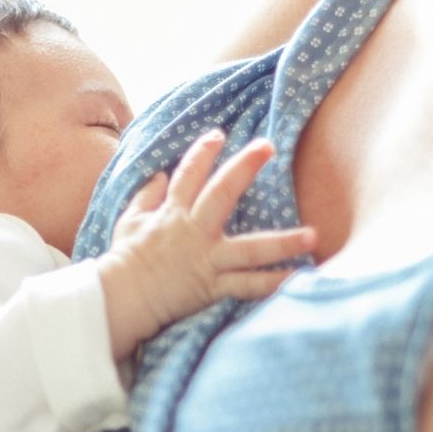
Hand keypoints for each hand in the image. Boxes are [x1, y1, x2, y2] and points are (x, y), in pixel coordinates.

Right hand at [99, 130, 314, 357]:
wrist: (118, 297)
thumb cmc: (123, 261)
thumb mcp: (128, 221)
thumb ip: (145, 197)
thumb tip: (158, 175)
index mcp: (172, 214)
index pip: (188, 175)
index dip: (203, 152)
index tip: (218, 134)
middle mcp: (193, 231)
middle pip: (222, 193)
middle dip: (245, 167)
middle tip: (268, 146)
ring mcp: (205, 259)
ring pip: (250, 248)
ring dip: (283, 242)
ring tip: (313, 235)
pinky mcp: (211, 286)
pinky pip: (246, 286)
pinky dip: (271, 284)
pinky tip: (297, 279)